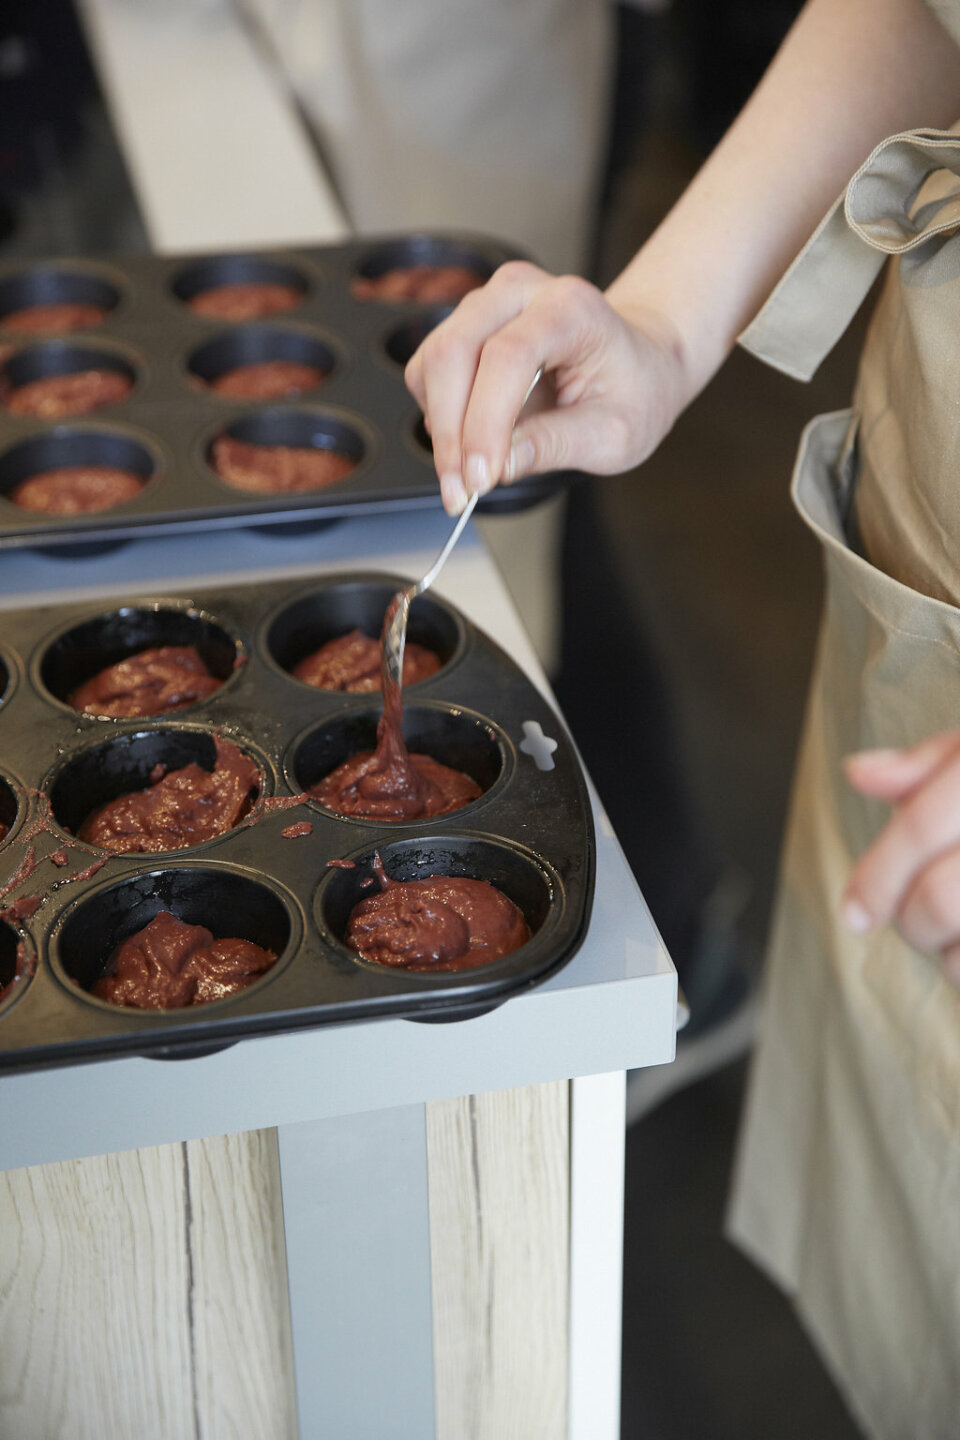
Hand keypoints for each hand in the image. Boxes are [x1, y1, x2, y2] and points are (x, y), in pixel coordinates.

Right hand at [404, 260, 691, 513]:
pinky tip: (470, 442)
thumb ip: (555, 446)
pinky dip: (438, 415)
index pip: (508, 356)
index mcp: (570, 307)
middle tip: (461, 492)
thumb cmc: (632, 392)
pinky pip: (429, 371)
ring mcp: (488, 303)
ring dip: (440, 428)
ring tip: (468, 475)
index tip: (479, 479)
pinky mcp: (466, 326)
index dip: (485, 422)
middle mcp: (522, 292)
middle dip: (450, 432)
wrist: (636, 364)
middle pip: (454, 352)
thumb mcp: (613, 434)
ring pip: (433, 361)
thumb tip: (500, 466)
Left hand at [841, 731, 959, 989]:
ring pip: (959, 944)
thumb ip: (927, 764)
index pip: (919, 827)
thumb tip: (857, 771)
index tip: (855, 916)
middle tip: (914, 918)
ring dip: (947, 951)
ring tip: (954, 931)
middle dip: (911, 920)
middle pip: (936, 899)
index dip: (878, 876)